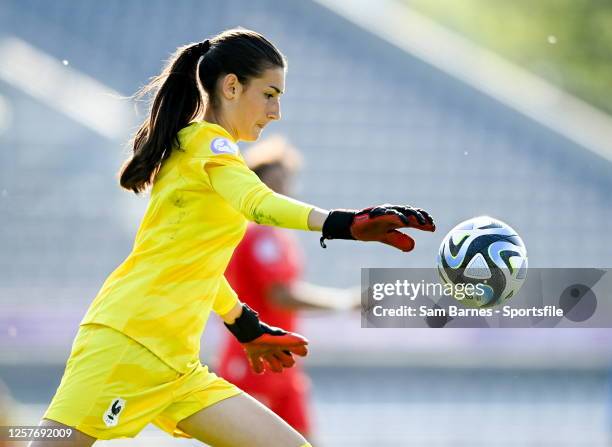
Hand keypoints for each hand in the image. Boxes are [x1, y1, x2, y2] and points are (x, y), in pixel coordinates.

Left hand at [225, 304, 307, 373]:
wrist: (246, 331)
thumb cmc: (264, 335)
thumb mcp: (278, 340)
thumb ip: (292, 341)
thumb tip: (307, 342)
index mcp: (285, 343)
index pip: (301, 351)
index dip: (301, 352)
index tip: (295, 352)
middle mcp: (277, 347)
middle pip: (289, 362)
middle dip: (285, 362)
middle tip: (277, 355)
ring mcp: (266, 351)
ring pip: (276, 367)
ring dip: (273, 365)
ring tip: (267, 359)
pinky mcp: (253, 354)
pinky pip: (258, 368)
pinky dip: (258, 368)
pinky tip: (259, 364)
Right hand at [320, 204, 434, 250]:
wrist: (353, 227)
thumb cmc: (370, 229)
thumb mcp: (387, 237)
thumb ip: (399, 241)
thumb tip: (412, 246)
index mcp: (397, 219)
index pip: (414, 218)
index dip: (424, 222)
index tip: (433, 228)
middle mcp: (393, 213)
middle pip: (411, 213)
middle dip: (421, 218)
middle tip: (431, 225)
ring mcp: (385, 212)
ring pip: (402, 211)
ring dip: (412, 215)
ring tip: (422, 222)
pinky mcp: (377, 214)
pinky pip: (388, 214)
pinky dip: (396, 215)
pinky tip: (404, 220)